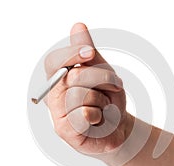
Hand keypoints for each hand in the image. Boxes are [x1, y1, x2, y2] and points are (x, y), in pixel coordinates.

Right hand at [44, 23, 132, 154]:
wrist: (119, 127)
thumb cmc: (108, 99)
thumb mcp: (103, 71)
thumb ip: (88, 51)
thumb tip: (78, 26)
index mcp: (60, 78)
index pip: (54, 61)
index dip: (71, 53)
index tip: (90, 53)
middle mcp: (54, 94)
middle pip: (74, 75)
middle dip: (103, 78)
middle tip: (114, 86)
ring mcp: (57, 113)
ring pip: (81, 95)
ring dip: (102, 100)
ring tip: (103, 108)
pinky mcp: (64, 130)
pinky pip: (83, 115)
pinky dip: (99, 115)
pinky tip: (98, 121)